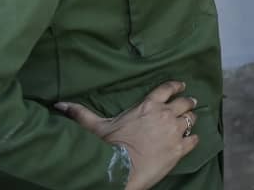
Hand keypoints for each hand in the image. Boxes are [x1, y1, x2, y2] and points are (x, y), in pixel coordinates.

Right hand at [55, 80, 198, 189]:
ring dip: (190, 120)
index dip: (176, 85)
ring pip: (190, 119)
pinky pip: (194, 140)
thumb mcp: (95, 126)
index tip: (181, 85)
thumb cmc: (109, 146)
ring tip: (191, 121)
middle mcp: (164, 115)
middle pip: (184, 103)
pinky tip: (192, 140)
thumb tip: (59, 105)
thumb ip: (81, 113)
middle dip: (187, 103)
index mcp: (148, 105)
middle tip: (190, 103)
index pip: (167, 88)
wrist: (120, 168)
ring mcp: (174, 131)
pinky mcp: (179, 149)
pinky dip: (193, 139)